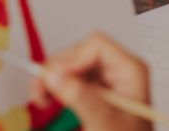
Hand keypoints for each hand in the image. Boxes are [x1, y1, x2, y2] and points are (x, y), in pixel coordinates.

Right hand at [30, 32, 151, 130]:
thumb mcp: (105, 123)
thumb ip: (81, 98)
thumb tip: (53, 75)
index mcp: (130, 70)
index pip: (97, 46)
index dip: (73, 59)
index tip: (55, 78)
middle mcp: (118, 70)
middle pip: (80, 53)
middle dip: (57, 69)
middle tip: (38, 90)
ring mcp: (105, 80)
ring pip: (71, 65)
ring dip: (51, 78)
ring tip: (39, 98)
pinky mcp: (94, 92)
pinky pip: (70, 79)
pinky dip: (55, 87)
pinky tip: (45, 100)